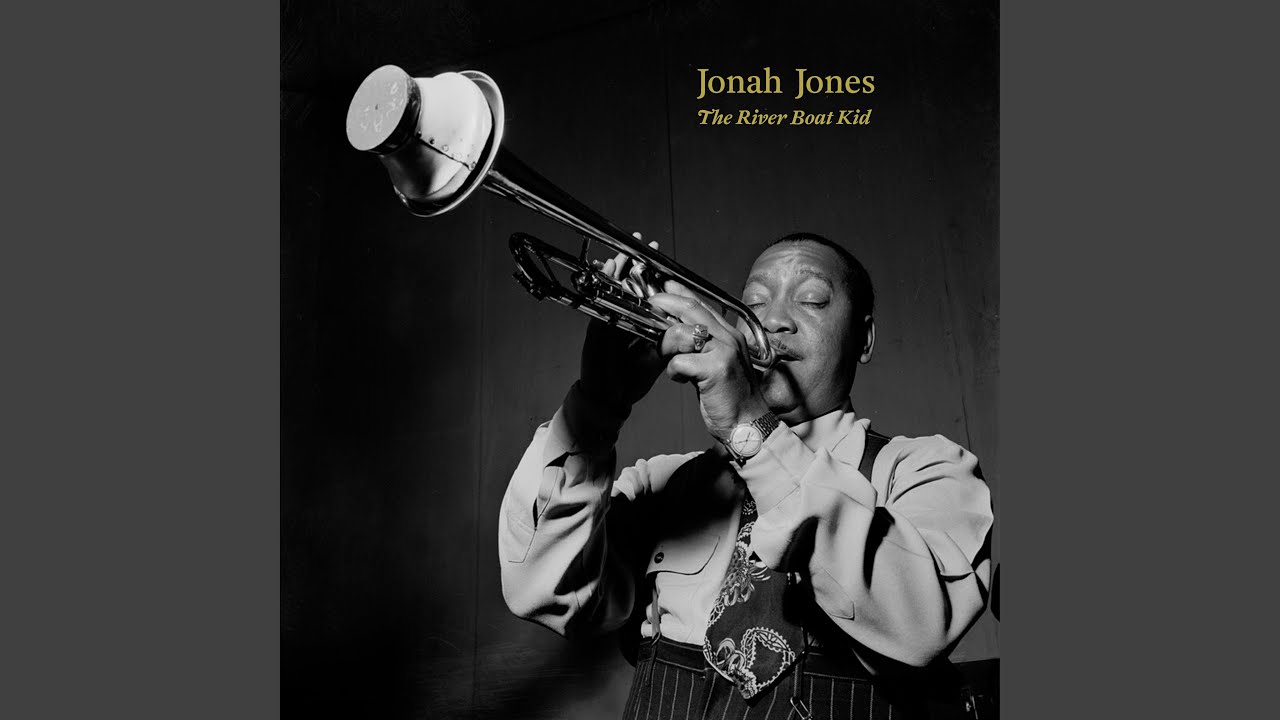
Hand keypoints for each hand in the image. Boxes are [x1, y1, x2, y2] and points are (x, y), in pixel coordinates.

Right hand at [577, 235, 666, 411]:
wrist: (610, 399)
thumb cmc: (629, 379)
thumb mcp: (655, 358)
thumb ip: (669, 343)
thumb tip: (688, 330)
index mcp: (635, 325)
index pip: (643, 294)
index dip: (651, 275)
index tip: (659, 257)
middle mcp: (620, 320)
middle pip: (625, 285)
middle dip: (632, 263)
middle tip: (640, 241)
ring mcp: (606, 323)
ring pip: (610, 290)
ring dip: (617, 269)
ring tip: (624, 250)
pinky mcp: (595, 330)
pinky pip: (599, 301)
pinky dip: (603, 287)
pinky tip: (608, 271)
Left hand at [649, 288, 769, 442]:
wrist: (749, 425)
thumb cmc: (730, 399)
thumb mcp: (717, 365)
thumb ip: (700, 348)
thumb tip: (674, 335)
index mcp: (729, 335)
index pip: (701, 304)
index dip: (679, 293)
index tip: (662, 288)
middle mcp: (729, 337)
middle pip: (691, 308)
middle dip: (665, 303)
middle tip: (650, 304)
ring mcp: (724, 351)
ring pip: (681, 333)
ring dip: (665, 346)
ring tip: (669, 360)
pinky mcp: (716, 368)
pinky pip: (679, 362)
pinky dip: (674, 372)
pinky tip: (683, 381)